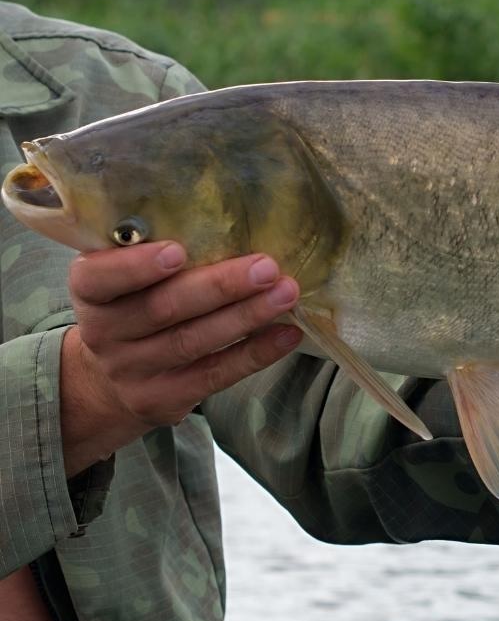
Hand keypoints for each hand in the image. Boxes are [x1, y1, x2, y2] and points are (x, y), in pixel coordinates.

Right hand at [60, 241, 302, 475]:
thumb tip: (229, 222)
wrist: (105, 381)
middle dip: (219, 286)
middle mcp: (103, 333)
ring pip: (193, 341)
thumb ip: (153, 252)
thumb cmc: (132, 306)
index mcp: (90, 291)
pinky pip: (214, 375)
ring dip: (246, 316)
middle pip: (163, 308)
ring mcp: (132, 370)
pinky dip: (255, 353)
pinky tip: (286, 333)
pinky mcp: (163, 399)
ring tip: (286, 292)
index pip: (100, 278)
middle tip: (266, 266)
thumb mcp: (123, 278)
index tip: (177, 250)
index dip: (136, 266)